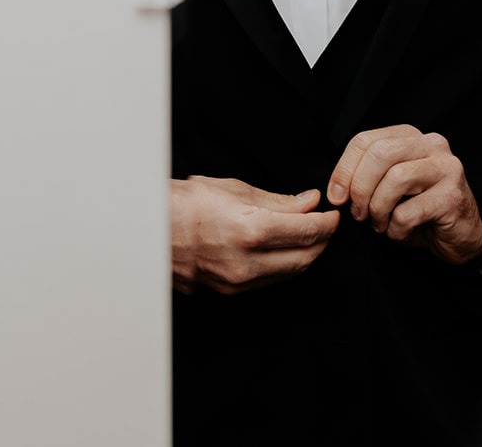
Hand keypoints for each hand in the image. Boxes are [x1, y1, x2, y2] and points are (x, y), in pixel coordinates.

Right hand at [170, 176, 339, 294]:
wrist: (147, 230)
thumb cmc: (186, 203)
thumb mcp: (236, 190)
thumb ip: (278, 201)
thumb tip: (308, 202)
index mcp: (251, 231)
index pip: (308, 233)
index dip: (327, 223)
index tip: (333, 214)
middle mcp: (246, 263)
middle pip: (305, 259)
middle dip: (322, 242)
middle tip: (327, 225)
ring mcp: (236, 282)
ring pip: (288, 274)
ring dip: (305, 256)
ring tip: (309, 235)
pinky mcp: (227, 291)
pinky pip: (267, 281)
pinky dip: (283, 266)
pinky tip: (283, 250)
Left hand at [327, 125, 481, 265]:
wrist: (461, 236)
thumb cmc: (421, 211)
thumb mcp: (390, 187)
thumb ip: (367, 177)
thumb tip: (336, 190)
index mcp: (411, 137)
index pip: (366, 140)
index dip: (344, 169)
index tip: (337, 197)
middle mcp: (432, 145)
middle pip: (380, 153)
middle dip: (359, 188)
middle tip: (358, 213)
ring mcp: (446, 168)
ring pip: (395, 179)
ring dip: (378, 209)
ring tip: (381, 224)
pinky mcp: (453, 196)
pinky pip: (408, 212)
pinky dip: (396, 229)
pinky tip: (403, 232)